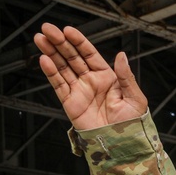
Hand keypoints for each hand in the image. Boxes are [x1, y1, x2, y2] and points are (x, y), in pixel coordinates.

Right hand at [33, 24, 148, 129]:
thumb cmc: (133, 124)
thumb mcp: (135, 99)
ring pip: (62, 68)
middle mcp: (92, 82)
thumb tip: (122, 55)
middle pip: (72, 57)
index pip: (90, 54)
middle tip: (47, 29)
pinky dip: (51, 73)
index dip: (78, 42)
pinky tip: (44, 60)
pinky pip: (59, 85)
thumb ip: (127, 77)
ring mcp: (80, 91)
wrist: (123, 145)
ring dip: (50, 53)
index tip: (67, 30)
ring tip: (40, 39)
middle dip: (60, 43)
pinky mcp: (71, 103)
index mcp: (107, 77)